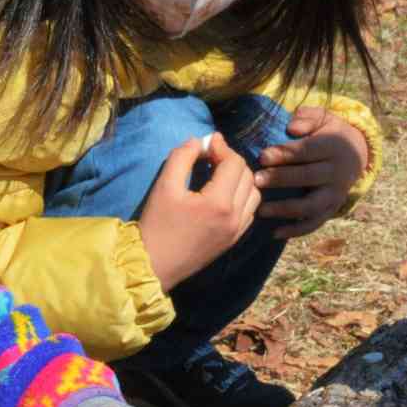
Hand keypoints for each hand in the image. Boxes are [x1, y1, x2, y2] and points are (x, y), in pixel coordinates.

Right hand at [137, 134, 259, 290]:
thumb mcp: (164, 186)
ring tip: (219, 174)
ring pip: (254, 194)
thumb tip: (199, 141)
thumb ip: (182, 157)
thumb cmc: (156, 225)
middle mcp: (235, 217)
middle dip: (231, 160)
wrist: (152, 264)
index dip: (222, 147)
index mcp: (219, 203)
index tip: (207, 142)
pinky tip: (223, 194)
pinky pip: (249, 211)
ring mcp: (237, 230)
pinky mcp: (234, 240)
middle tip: (211, 156)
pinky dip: (242, 196)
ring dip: (240, 178)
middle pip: (247, 176)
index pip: (234, 163)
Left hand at [255, 107, 370, 239]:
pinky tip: (275, 233)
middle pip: (308, 177)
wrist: (356, 153)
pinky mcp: (331, 210)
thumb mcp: (323, 118)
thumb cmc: (327, 133)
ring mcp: (335, 194)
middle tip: (256, 180)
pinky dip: (296, 231)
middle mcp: (338, 172)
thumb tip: (292, 127)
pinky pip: (314, 223)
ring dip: (286, 209)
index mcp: (334, 147)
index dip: (285, 153)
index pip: (308, 151)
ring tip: (261, 210)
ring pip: (311, 205)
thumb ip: (308, 118)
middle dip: (281, 179)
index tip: (262, 156)